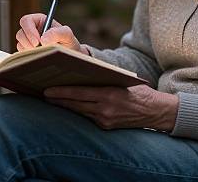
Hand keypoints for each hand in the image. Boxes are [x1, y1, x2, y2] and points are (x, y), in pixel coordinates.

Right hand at [15, 13, 88, 54]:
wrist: (69, 55)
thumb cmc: (68, 42)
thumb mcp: (67, 35)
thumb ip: (58, 33)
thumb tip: (43, 39)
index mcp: (39, 21)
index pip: (26, 20)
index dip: (29, 30)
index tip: (37, 41)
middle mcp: (32, 30)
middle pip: (20, 33)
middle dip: (28, 42)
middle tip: (38, 49)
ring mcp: (28, 41)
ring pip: (20, 44)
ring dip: (29, 50)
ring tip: (43, 52)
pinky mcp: (27, 51)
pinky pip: (22, 54)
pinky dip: (29, 56)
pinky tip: (39, 56)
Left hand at [43, 84, 178, 131]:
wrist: (155, 111)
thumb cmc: (138, 90)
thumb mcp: (121, 80)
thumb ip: (103, 78)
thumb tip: (83, 71)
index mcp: (109, 95)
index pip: (80, 94)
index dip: (62, 92)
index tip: (47, 90)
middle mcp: (105, 110)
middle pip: (75, 105)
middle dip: (58, 99)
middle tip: (43, 93)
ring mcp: (105, 120)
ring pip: (79, 111)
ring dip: (65, 105)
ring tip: (51, 97)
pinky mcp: (106, 126)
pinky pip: (87, 117)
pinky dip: (77, 110)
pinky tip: (68, 104)